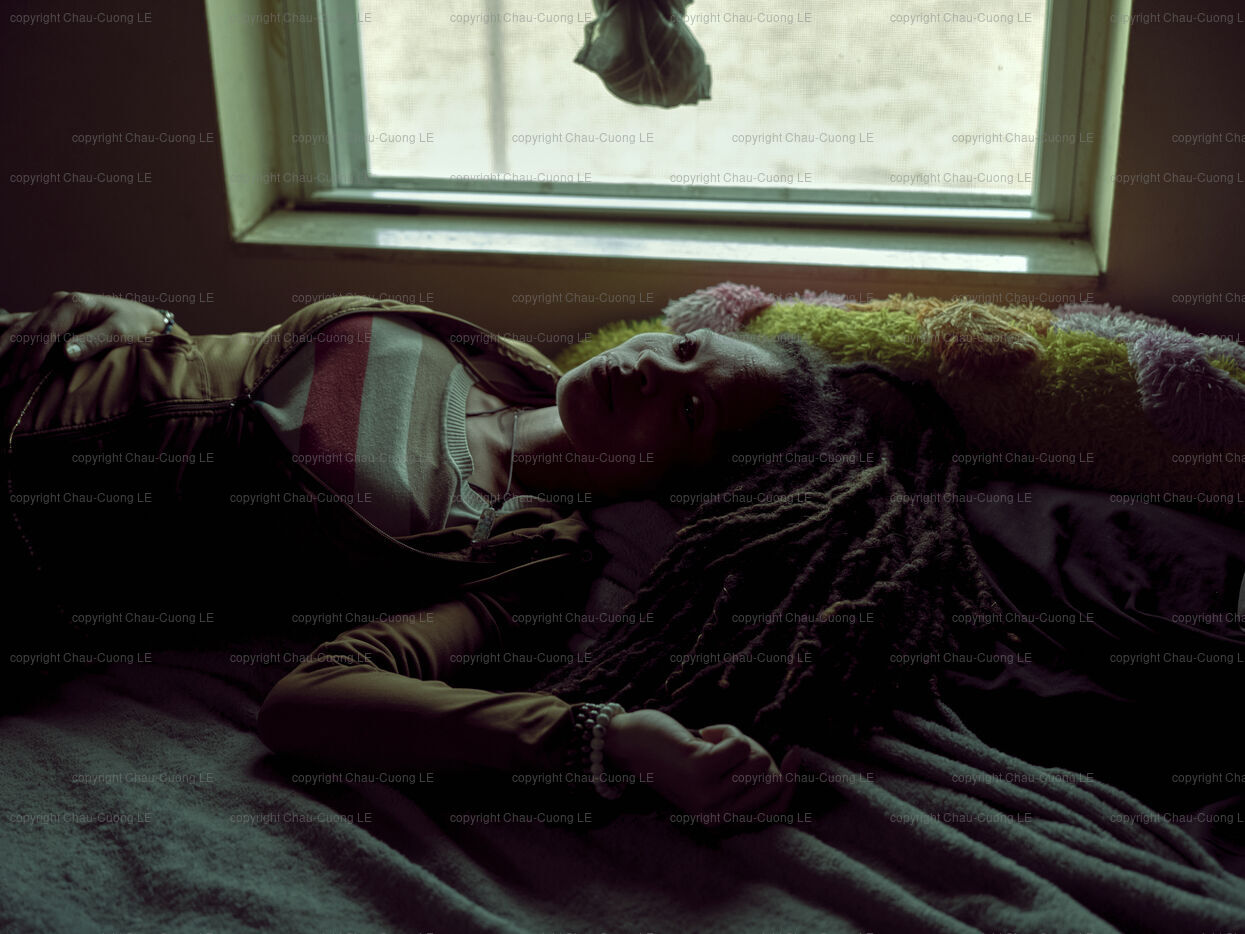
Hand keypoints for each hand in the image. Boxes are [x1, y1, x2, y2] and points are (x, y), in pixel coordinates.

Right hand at [0, 291, 167, 385]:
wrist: (139, 315)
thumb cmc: (133, 323)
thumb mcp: (120, 333)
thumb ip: (94, 342)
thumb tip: (66, 353)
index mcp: (73, 303)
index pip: (46, 329)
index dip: (34, 352)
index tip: (26, 373)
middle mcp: (58, 302)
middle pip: (28, 329)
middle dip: (15, 356)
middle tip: (5, 381)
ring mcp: (51, 307)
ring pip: (22, 328)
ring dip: (7, 350)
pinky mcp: (51, 315)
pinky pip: (24, 325)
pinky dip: (8, 336)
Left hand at [604, 709, 798, 822]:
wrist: (631, 744)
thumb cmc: (677, 756)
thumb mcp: (716, 776)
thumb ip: (748, 780)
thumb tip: (790, 766)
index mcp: (723, 823)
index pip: (775, 810)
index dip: (791, 783)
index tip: (796, 754)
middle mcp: (718, 818)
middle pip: (771, 779)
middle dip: (758, 752)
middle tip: (729, 744)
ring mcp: (710, 797)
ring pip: (757, 758)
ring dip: (737, 740)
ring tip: (709, 742)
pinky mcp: (702, 771)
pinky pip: (740, 743)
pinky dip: (725, 730)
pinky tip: (701, 735)